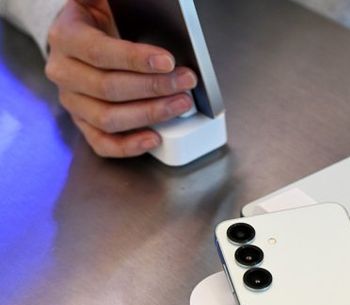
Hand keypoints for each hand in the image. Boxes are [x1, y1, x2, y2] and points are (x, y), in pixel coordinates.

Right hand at [45, 0, 197, 157]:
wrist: (85, 34)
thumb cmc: (103, 18)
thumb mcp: (104, 0)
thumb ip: (117, 1)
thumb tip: (149, 4)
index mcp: (66, 37)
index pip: (100, 53)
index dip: (135, 59)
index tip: (168, 61)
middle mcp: (64, 72)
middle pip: (109, 88)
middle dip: (153, 87)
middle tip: (185, 82)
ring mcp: (73, 102)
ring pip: (108, 118)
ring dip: (150, 114)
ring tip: (180, 104)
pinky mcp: (84, 123)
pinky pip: (102, 142)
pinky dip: (129, 146)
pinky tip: (154, 138)